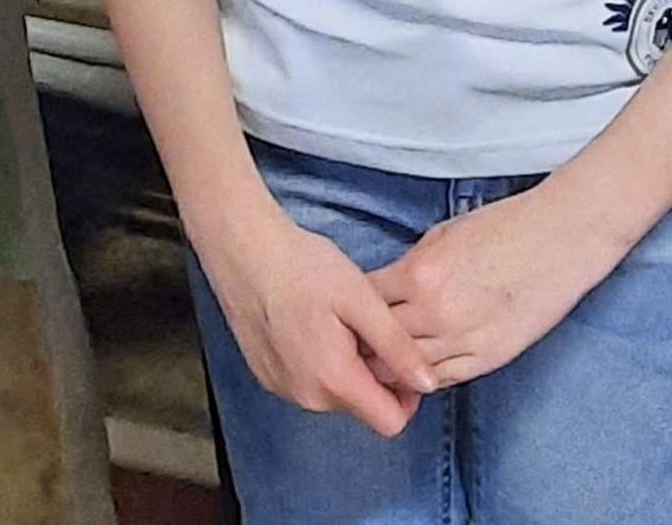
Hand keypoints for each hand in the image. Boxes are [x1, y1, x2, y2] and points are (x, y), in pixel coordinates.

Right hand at [189, 199, 425, 433]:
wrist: (242, 249)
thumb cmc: (303, 267)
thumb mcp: (361, 299)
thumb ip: (397, 347)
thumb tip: (429, 384)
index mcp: (335, 380)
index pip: (391, 422)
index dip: (407, 393)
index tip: (399, 354)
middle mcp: (307, 397)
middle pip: (363, 408)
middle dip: (374, 375)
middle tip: (363, 325)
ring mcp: (283, 389)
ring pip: (336, 396)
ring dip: (346, 368)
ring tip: (335, 320)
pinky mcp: (267, 376)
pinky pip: (309, 385)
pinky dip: (319, 364)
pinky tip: (310, 323)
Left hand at [373, 182, 611, 390]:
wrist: (558, 239)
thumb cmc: (503, 228)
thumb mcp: (442, 234)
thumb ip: (411, 267)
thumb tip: (388, 289)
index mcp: (419, 273)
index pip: (365, 303)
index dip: (352, 311)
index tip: (347, 315)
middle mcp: (435, 311)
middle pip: (378, 342)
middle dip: (365, 344)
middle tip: (357, 347)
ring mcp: (464, 340)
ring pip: (407, 370)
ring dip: (393, 367)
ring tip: (383, 365)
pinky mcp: (489, 358)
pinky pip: (443, 379)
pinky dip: (426, 377)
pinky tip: (418, 371)